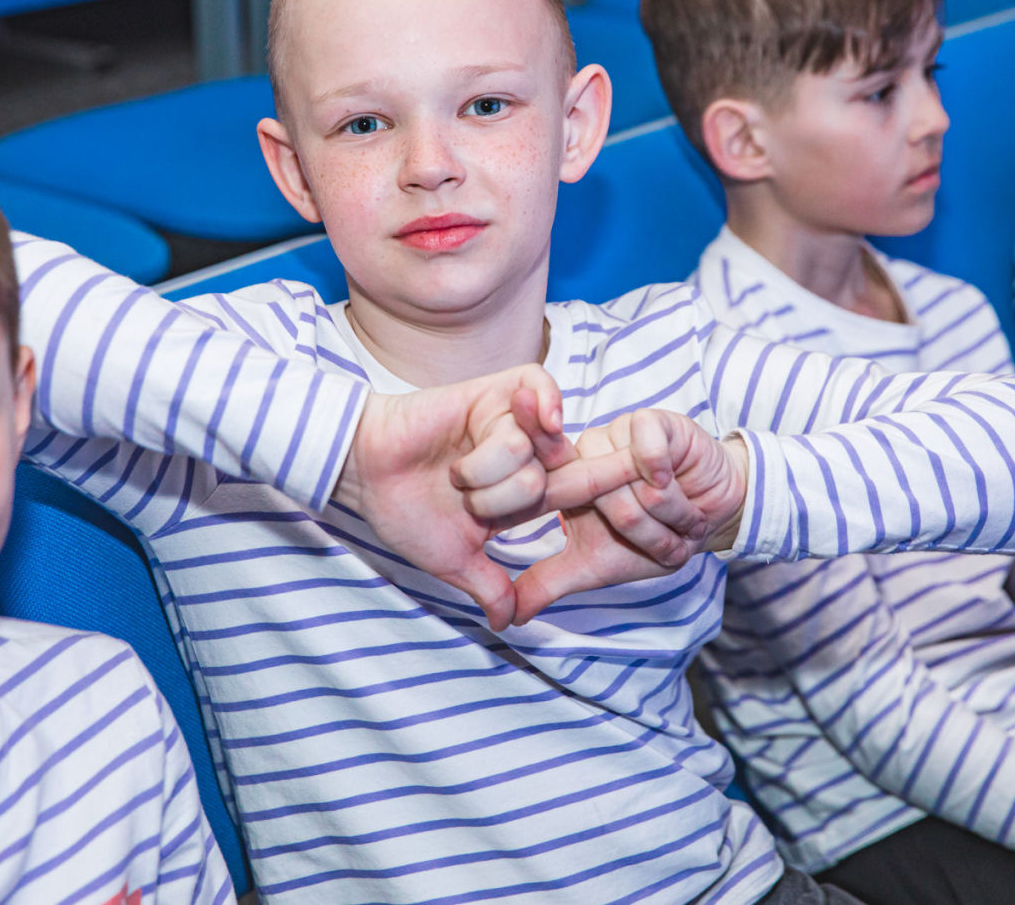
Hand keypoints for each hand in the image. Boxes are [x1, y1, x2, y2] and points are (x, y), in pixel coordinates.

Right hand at [334, 364, 636, 631]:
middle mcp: (527, 458)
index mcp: (525, 496)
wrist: (365, 472)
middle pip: (563, 477)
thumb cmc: (403, 513)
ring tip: (454, 472)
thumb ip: (490, 587)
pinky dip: (535, 404)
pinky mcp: (494, 392)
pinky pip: (536, 391)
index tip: (649, 496)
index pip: (583, 495)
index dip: (611, 494)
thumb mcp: (453, 560)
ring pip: (535, 452)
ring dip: (487, 471)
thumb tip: (509, 624)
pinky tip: (526, 412)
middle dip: (510, 499)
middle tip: (465, 501)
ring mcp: (513, 423)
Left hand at [511, 408, 749, 624]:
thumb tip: (507, 616)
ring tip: (679, 515)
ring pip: (633, 485)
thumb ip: (548, 582)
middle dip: (643, 534)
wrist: (710, 514)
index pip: (534, 481)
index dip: (523, 489)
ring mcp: (614, 433)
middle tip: (665, 543)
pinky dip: (671, 480)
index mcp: (561, 482)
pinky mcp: (649, 422)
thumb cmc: (650, 538)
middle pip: (599, 499)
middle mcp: (582, 453)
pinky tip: (677, 478)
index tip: (480, 508)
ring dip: (668, 514)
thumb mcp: (595, 566)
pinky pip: (651, 454)